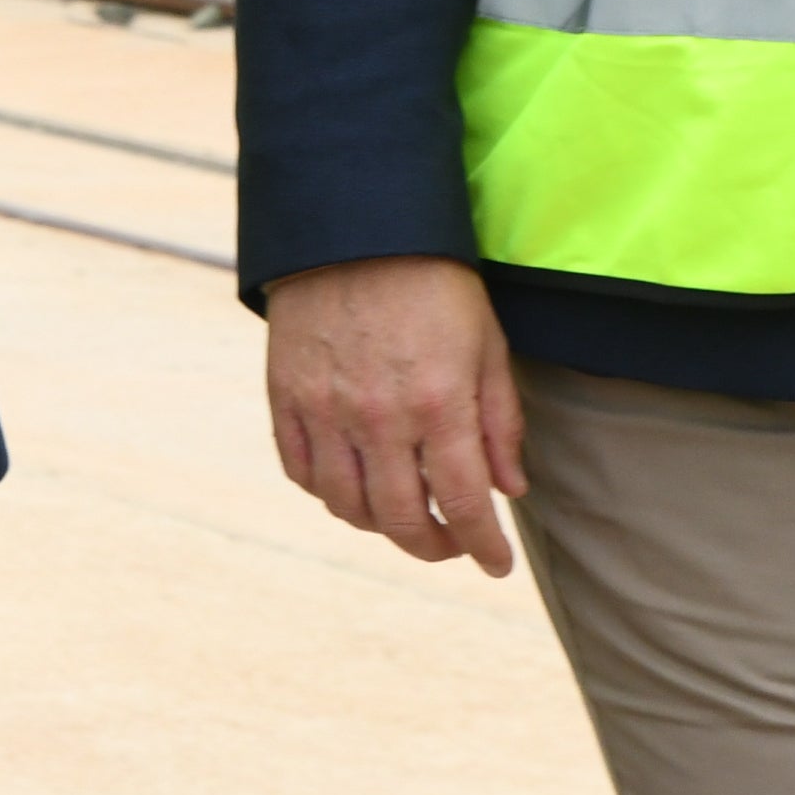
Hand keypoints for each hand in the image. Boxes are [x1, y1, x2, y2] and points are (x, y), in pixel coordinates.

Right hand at [265, 255, 526, 577]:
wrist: (354, 229)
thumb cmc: (433, 285)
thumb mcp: (488, 347)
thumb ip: (500, 423)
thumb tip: (509, 489)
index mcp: (438, 403)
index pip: (463, 504)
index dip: (483, 546)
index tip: (495, 564)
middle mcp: (378, 416)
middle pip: (401, 520)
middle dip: (433, 547)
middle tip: (451, 544)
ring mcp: (324, 409)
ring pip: (346, 505)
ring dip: (379, 525)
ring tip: (402, 515)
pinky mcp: (285, 396)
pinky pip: (301, 470)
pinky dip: (327, 492)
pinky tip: (352, 484)